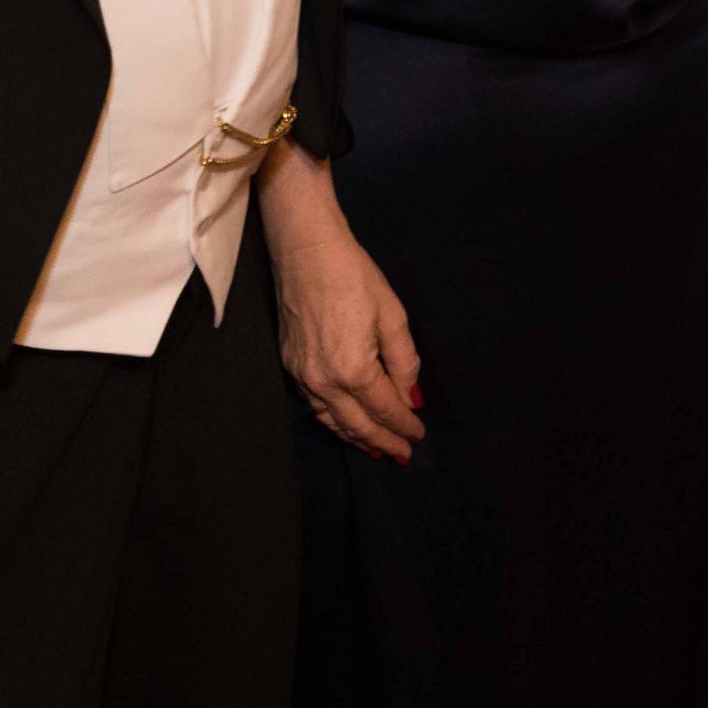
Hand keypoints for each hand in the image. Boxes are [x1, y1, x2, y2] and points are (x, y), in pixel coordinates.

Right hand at [258, 149, 422, 460]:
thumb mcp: (392, 316)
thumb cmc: (354, 276)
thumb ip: (404, 362)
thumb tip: (411, 398)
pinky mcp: (289, 365)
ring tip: (376, 450)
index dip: (404, 425)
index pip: (385, 409)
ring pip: (331, 421)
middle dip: (382, 442)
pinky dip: (332, 421)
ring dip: (356, 438)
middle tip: (401, 456)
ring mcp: (301, 376)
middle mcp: (323, 381)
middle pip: (357, 425)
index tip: (418, 435)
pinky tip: (344, 423)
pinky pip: (314, 405)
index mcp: (353, 369)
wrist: (305, 251)